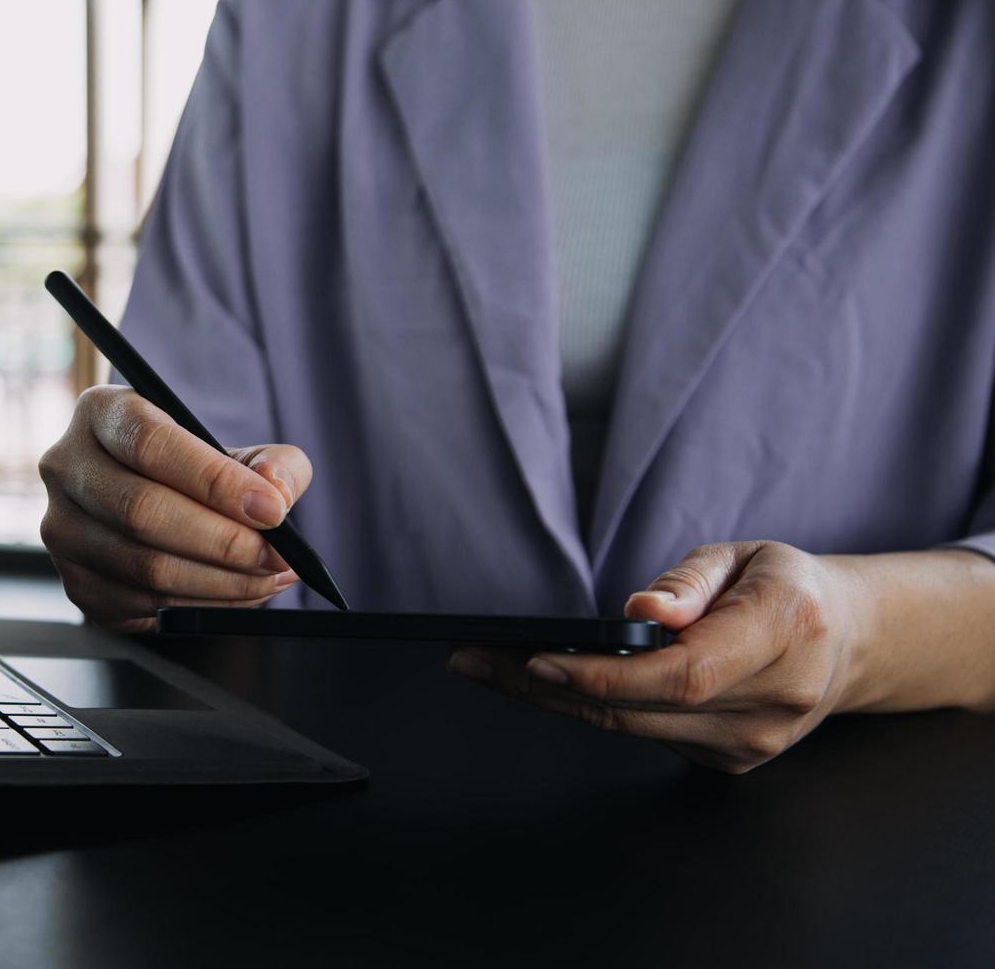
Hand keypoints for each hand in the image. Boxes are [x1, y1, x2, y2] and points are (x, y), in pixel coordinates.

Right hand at [38, 385, 308, 631]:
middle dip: (223, 541)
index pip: (151, 444)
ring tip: (271, 576)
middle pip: (142, 511)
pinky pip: (143, 604)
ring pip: (145, 567)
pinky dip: (203, 607)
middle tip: (278, 556)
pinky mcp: (76, 584)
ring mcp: (63, 530)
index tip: (272, 510)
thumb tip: (276, 492)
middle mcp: (66, 467)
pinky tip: (240, 594)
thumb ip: (274, 465)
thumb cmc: (198, 473)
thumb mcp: (239, 451)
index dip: (215, 481)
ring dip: (221, 582)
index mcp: (102, 413)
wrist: (156, 507)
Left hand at [447, 541, 865, 772]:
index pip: (681, 673)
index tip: (538, 661)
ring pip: (630, 728)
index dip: (604, 675)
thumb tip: (641, 611)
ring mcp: (752, 742)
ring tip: (482, 666)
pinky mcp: (729, 761)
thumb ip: (691, 580)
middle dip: (545, 686)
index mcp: (784, 634)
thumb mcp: (746, 555)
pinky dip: (589, 708)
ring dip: (552, 699)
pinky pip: (643, 734)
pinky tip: (539, 683)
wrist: (846, 642)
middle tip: (472, 658)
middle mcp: (772, 701)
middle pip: (640, 709)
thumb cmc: (785, 588)